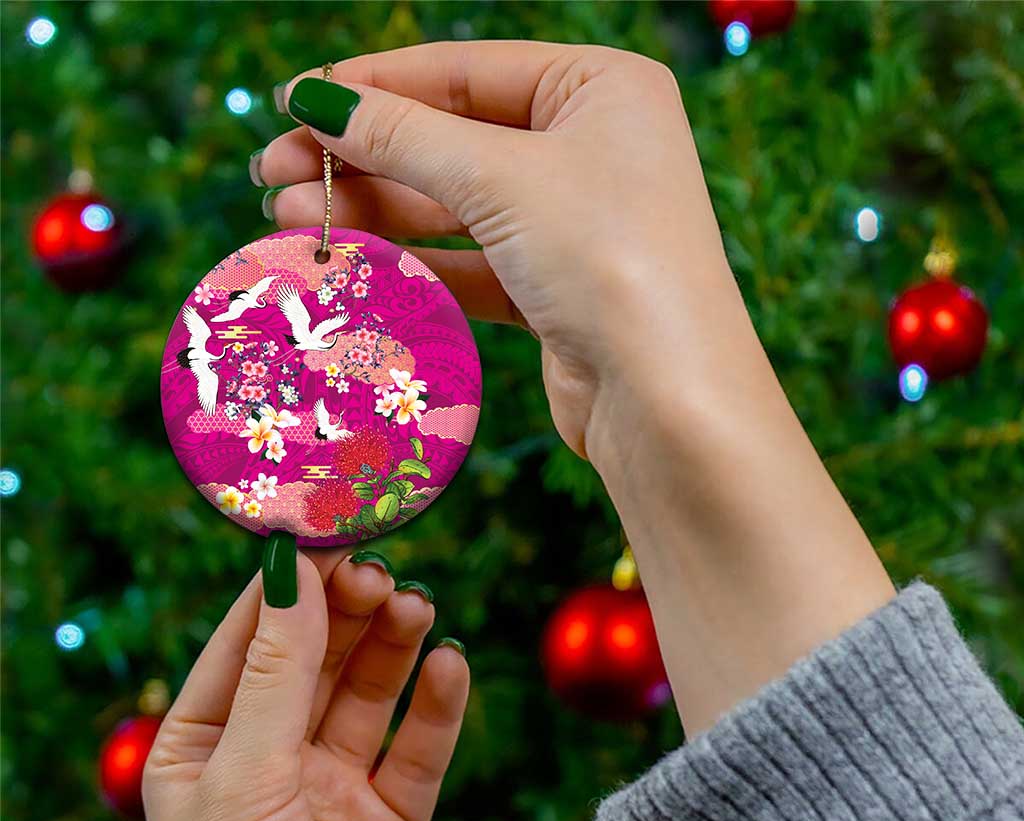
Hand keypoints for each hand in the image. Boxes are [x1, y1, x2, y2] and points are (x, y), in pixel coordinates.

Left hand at [144, 544, 468, 820]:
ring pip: (370, 693)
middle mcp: (269, 760)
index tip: (330, 527)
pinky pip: (419, 748)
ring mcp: (333, 789)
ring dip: (394, 646)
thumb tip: (291, 567)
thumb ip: (277, 671)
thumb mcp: (245, 777)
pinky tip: (450, 666)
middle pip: (316, 658)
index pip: (249, 640)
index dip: (289, 585)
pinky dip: (438, 705)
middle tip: (383, 572)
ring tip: (418, 608)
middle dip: (348, 611)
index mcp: (205, 746)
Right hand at [257, 41, 892, 734]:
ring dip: (375, 211)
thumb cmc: (607, 258)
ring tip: (290, 218)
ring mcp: (574, 224)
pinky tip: (351, 261)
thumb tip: (315, 101)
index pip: (464, 71)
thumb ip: (403, 136)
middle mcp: (591, 149)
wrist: (666, 398)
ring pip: (455, 206)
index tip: (293, 104)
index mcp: (599, 89)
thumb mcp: (500, 178)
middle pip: (452, 140)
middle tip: (272, 174)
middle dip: (361, 158)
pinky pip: (470, 262)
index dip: (373, 86)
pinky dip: (414, 262)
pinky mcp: (555, 290)